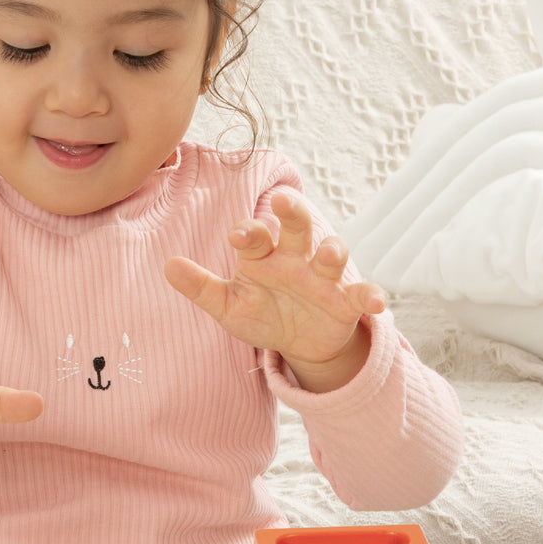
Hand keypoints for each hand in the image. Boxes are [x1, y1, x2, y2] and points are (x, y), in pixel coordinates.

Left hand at [164, 190, 385, 390]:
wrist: (298, 343)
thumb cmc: (261, 314)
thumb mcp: (228, 306)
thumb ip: (201, 287)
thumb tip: (167, 266)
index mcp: (263, 256)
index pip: (255, 235)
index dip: (247, 232)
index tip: (237, 235)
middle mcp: (295, 259)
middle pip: (296, 227)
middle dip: (292, 213)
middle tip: (283, 200)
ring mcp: (323, 278)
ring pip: (331, 255)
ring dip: (331, 251)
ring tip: (327, 252)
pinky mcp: (347, 302)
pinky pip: (361, 294)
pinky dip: (371, 296)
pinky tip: (375, 303)